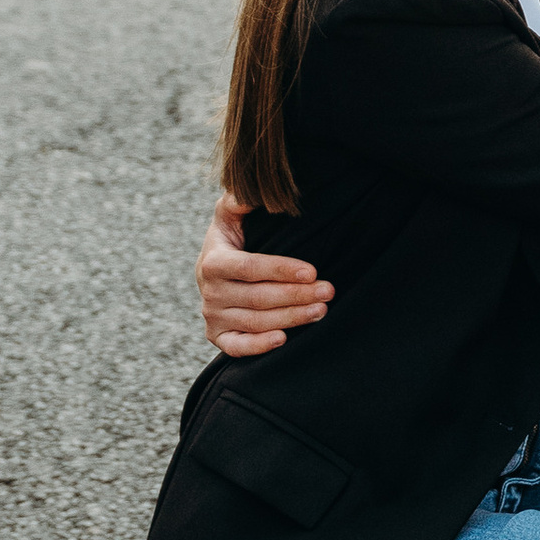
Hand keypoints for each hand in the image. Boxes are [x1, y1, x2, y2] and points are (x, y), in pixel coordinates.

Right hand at [198, 191, 330, 356]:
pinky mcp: (218, 337)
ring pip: (256, 322)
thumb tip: (248, 192)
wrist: (212, 273)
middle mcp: (211, 292)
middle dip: (297, 295)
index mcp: (214, 262)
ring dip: (291, 318)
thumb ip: (237, 202)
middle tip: (329, 290)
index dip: (281, 270)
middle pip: (259, 297)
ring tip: (322, 309)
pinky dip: (259, 346)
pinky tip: (284, 339)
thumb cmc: (230, 242)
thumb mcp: (228, 217)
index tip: (312, 271)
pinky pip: (237, 347)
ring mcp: (213, 317)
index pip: (251, 268)